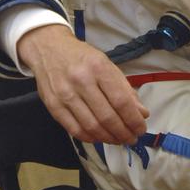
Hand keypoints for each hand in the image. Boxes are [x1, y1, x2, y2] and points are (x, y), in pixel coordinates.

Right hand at [17, 25, 148, 144]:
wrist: (48, 49)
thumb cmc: (82, 58)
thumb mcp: (107, 65)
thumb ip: (125, 89)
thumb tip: (142, 114)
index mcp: (98, 68)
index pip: (121, 101)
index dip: (133, 119)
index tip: (140, 128)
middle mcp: (81, 81)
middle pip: (107, 117)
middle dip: (123, 133)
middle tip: (131, 139)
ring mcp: (64, 94)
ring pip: (91, 126)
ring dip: (109, 138)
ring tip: (119, 140)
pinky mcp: (53, 105)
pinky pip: (75, 129)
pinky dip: (90, 138)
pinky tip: (100, 138)